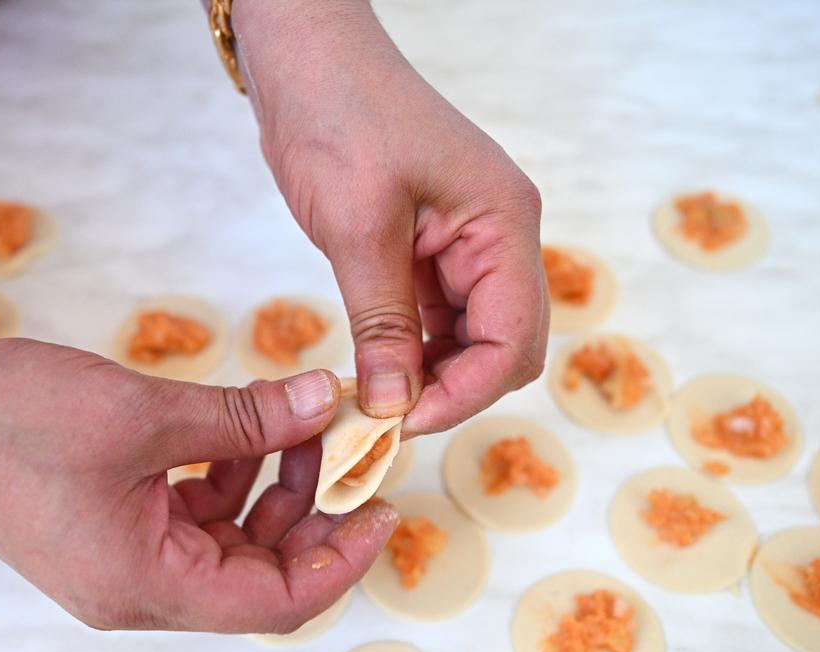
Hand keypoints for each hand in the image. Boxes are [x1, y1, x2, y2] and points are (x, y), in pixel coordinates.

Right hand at [0, 339, 398, 631]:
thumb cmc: (15, 421)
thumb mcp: (147, 414)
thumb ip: (245, 418)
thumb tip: (325, 403)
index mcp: (149, 587)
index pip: (278, 602)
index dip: (341, 559)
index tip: (385, 508)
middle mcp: (139, 590)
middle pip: (258, 575)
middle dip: (312, 513)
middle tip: (349, 451)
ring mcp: (120, 562)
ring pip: (227, 543)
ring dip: (271, 488)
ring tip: (299, 424)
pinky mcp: (106, 530)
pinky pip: (189, 518)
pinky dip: (225, 477)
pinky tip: (242, 428)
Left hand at [233, 0, 548, 433]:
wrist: (307, 60)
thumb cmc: (339, 116)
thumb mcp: (359, 226)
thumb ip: (383, 322)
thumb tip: (396, 406)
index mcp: (504, 225)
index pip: (513, 340)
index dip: (463, 394)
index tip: (401, 423)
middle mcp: (499, 239)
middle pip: (504, 347)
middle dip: (452, 391)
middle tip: (386, 420)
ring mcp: (467, 245)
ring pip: (469, 339)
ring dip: (429, 376)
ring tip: (373, 402)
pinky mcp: (431, 250)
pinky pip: (436, 319)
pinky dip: (410, 350)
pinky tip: (374, 369)